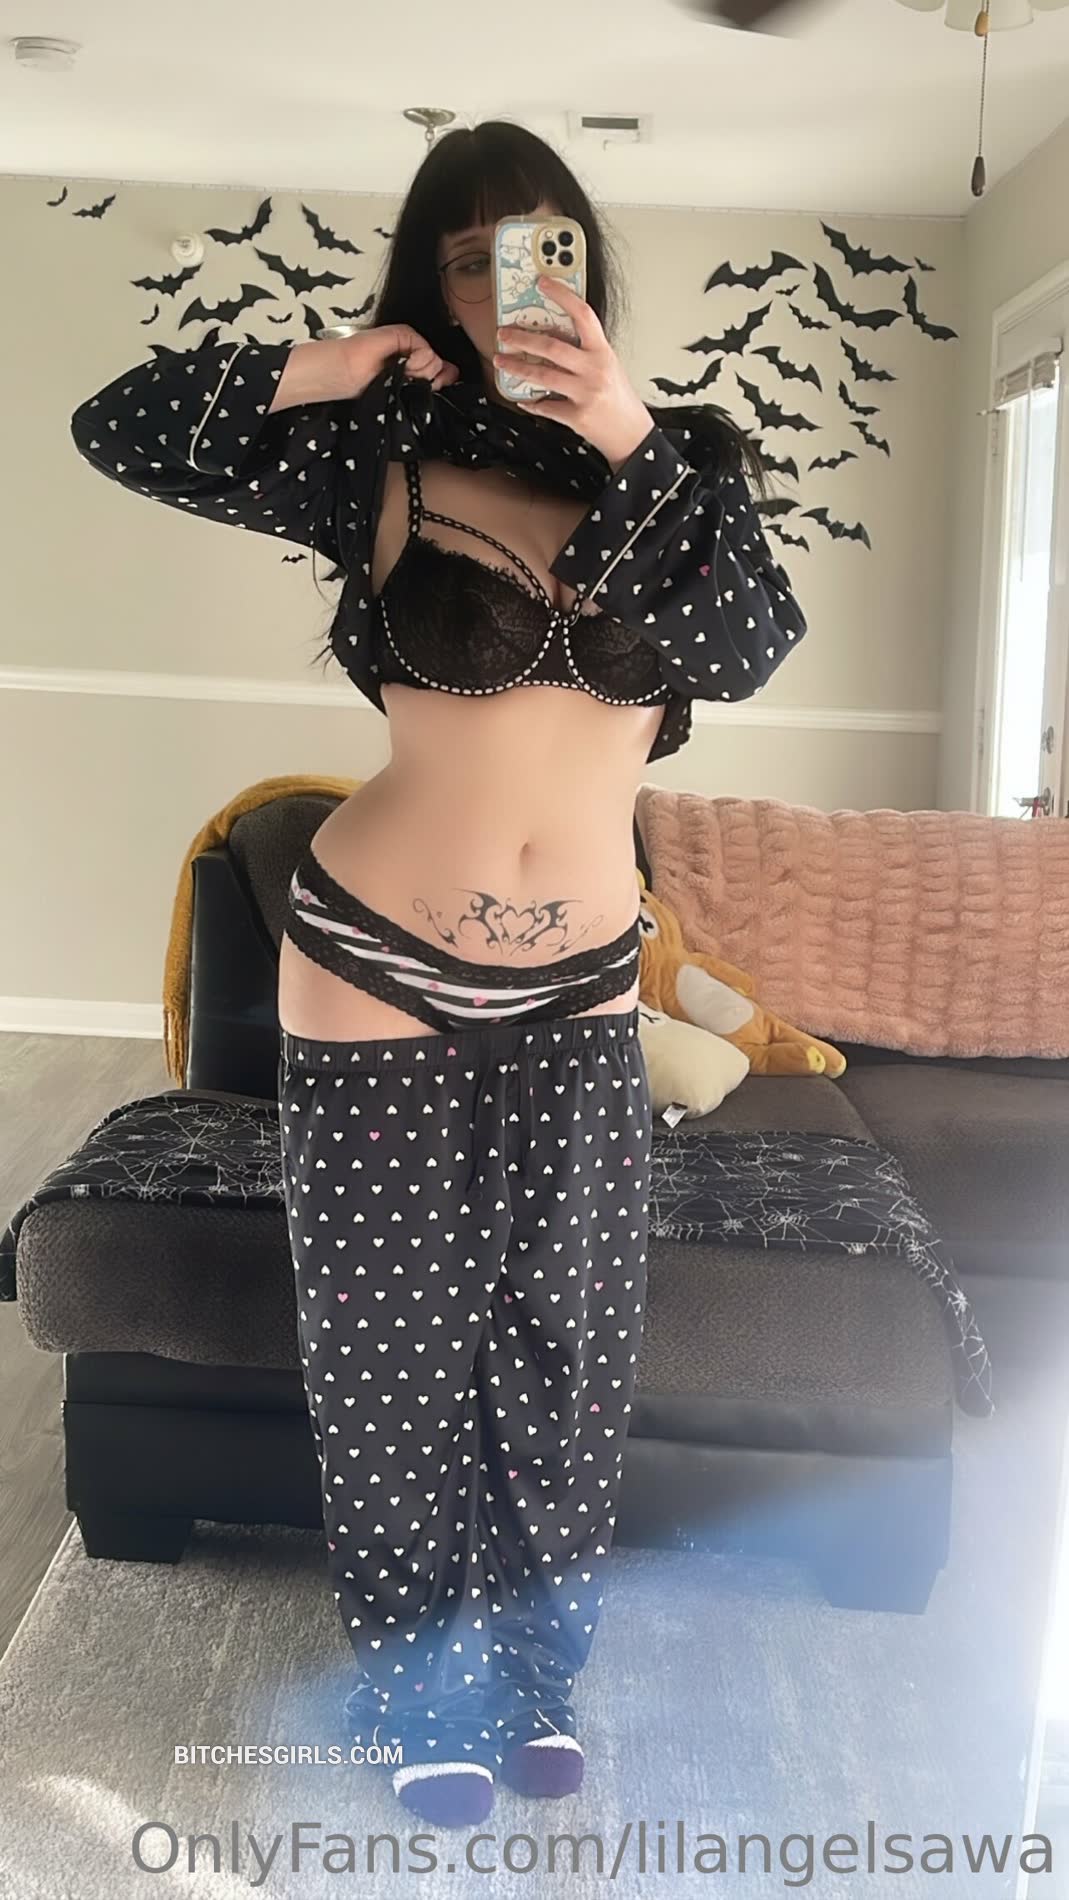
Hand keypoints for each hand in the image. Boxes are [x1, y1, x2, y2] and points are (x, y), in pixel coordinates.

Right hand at [347, 324, 459, 393]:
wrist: (349, 374)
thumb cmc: (367, 384)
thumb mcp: (402, 390)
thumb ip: (428, 382)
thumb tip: (453, 374)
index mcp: (413, 369)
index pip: (441, 372)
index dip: (440, 381)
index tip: (428, 387)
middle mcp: (414, 354)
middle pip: (440, 369)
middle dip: (424, 380)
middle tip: (404, 380)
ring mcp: (410, 343)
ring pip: (435, 361)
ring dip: (417, 372)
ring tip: (399, 372)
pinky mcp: (405, 334)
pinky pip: (426, 351)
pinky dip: (416, 362)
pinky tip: (402, 363)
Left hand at [494, 278, 653, 469]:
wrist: (632, 435)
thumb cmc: (620, 400)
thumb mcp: (609, 366)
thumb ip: (586, 351)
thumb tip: (553, 336)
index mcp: (603, 352)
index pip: (583, 315)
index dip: (562, 295)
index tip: (543, 283)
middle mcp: (595, 370)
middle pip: (552, 347)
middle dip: (522, 338)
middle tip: (504, 334)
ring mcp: (586, 394)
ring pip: (543, 376)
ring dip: (517, 367)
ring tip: (502, 361)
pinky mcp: (577, 417)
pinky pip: (546, 407)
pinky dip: (532, 403)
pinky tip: (523, 399)